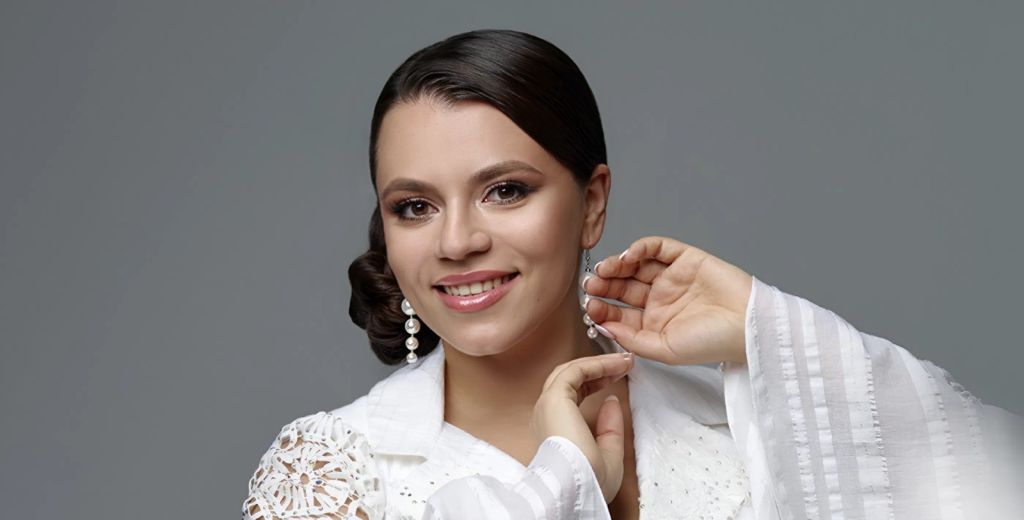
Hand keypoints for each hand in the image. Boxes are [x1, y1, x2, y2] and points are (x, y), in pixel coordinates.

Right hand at [531, 352, 634, 502]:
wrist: (577, 488)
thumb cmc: (589, 482)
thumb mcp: (608, 454)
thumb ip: (609, 427)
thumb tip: (610, 401)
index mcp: (556, 430)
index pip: (572, 395)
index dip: (596, 382)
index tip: (617, 376)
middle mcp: (547, 415)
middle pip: (570, 379)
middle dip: (598, 368)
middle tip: (623, 363)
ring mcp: (548, 405)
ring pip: (570, 371)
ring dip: (598, 362)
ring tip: (623, 359)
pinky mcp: (555, 398)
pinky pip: (575, 371)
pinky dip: (595, 364)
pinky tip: (614, 363)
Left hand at [583, 236, 752, 365]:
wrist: (747, 326)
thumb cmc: (712, 343)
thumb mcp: (664, 350)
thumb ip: (632, 339)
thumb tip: (604, 325)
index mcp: (653, 322)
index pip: (619, 311)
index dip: (603, 308)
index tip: (590, 307)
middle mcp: (660, 298)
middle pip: (623, 286)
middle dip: (605, 285)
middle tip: (591, 285)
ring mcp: (671, 276)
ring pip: (635, 265)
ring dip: (617, 265)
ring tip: (605, 270)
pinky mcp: (685, 258)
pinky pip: (657, 247)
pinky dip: (640, 248)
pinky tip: (628, 256)